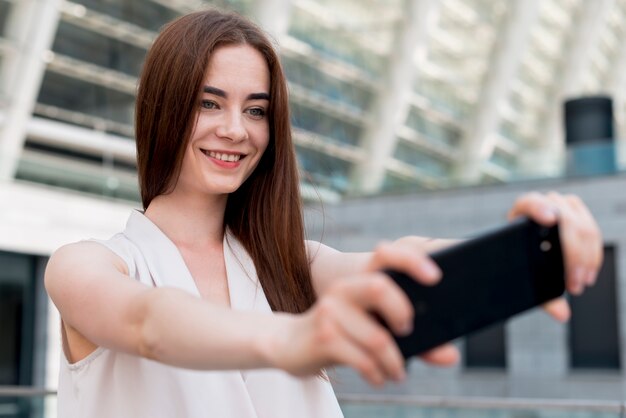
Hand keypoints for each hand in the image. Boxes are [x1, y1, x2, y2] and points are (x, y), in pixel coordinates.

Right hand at [265, 241, 457, 386]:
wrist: (290, 344)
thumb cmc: (342, 335)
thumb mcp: (375, 330)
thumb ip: (413, 340)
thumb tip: (452, 356)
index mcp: (359, 278)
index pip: (386, 255)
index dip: (412, 261)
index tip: (436, 276)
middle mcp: (344, 288)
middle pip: (380, 287)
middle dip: (402, 312)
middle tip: (408, 330)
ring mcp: (330, 310)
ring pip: (378, 337)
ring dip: (395, 362)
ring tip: (398, 372)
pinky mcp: (323, 336)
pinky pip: (362, 359)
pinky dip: (377, 373)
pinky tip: (379, 377)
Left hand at [507, 192, 602, 320]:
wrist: (526, 246)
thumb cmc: (522, 258)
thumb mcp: (525, 273)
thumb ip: (540, 295)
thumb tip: (562, 314)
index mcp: (522, 211)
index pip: (530, 203)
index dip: (540, 208)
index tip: (549, 220)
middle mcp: (545, 204)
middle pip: (566, 221)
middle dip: (574, 255)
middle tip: (574, 283)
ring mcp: (564, 207)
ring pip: (584, 227)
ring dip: (587, 258)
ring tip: (582, 282)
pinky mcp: (579, 215)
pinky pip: (593, 233)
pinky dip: (593, 255)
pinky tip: (589, 273)